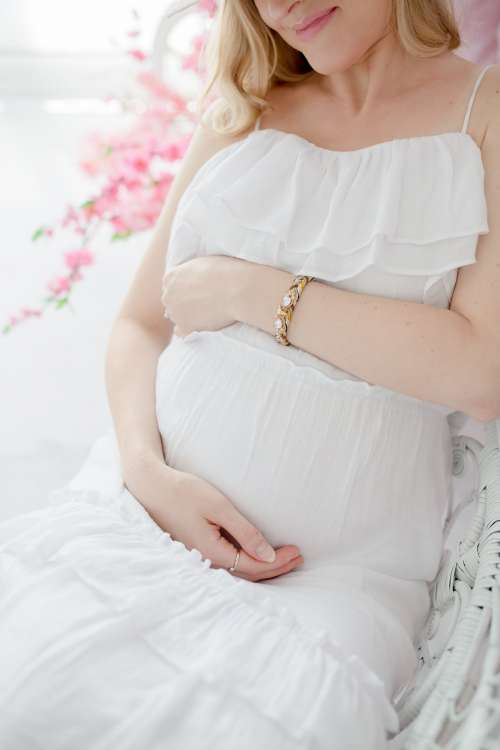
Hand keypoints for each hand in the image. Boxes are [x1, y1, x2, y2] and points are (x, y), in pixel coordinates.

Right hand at [134, 460, 303, 581]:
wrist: (150, 487)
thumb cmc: (183, 491)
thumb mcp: (219, 507)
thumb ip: (244, 532)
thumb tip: (268, 556)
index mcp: (211, 553)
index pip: (253, 567)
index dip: (277, 562)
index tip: (296, 551)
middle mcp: (205, 561)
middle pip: (247, 574)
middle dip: (275, 567)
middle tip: (298, 557)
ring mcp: (200, 557)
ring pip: (238, 571)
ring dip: (263, 566)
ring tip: (285, 558)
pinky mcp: (197, 549)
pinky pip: (228, 563)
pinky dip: (248, 561)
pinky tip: (258, 554)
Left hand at [161, 255, 242, 337]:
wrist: (236, 289)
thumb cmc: (223, 272)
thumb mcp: (200, 263)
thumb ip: (189, 273)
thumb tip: (190, 280)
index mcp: (170, 277)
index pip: (170, 285)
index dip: (183, 288)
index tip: (195, 290)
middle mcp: (168, 295)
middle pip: (171, 301)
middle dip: (182, 301)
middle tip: (201, 301)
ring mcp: (175, 312)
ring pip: (175, 316)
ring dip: (186, 315)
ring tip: (204, 312)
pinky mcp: (186, 326)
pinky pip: (179, 331)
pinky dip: (187, 330)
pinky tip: (197, 325)